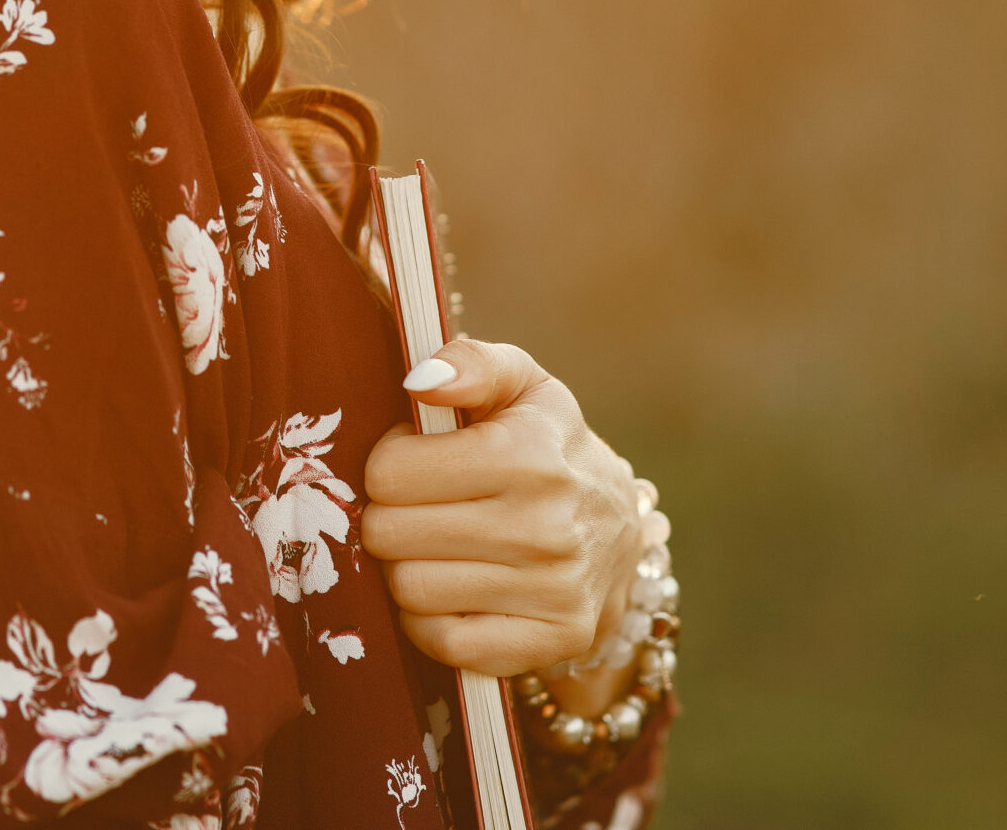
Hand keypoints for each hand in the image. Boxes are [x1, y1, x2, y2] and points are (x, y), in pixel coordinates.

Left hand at [360, 339, 642, 686]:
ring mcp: (556, 590)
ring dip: (406, 569)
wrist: (619, 529)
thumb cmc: (546, 444)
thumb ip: (471, 362)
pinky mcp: (554, 641)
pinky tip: (451, 590)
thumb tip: (420, 380)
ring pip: (410, 590)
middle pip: (390, 534)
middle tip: (415, 509)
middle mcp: (548, 526)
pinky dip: (431, 621)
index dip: (388, 465)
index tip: (414, 462)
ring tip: (434, 546)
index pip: (389, 473)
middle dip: (388, 517)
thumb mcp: (522, 385)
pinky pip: (445, 644)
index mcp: (530, 454)